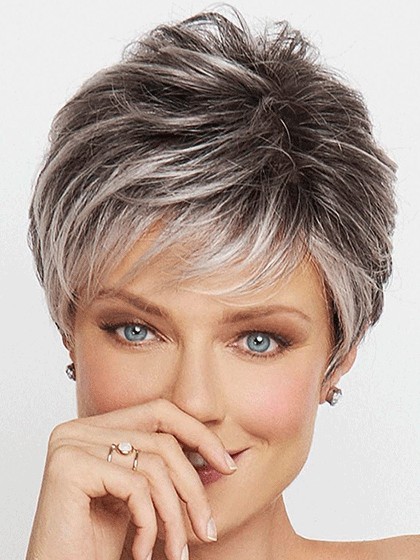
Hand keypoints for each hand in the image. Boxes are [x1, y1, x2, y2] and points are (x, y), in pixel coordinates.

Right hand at [26, 398, 236, 559]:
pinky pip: (135, 486)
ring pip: (154, 465)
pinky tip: (141, 551)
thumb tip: (213, 450)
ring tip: (176, 552)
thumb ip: (158, 464)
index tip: (228, 464)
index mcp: (95, 428)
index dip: (198, 434)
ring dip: (175, 517)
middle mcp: (79, 428)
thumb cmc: (95, 544)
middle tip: (208, 528)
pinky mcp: (68, 465)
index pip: (159, 411)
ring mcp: (71, 443)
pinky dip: (149, 524)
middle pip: (162, 440)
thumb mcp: (136, 496)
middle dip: (192, 487)